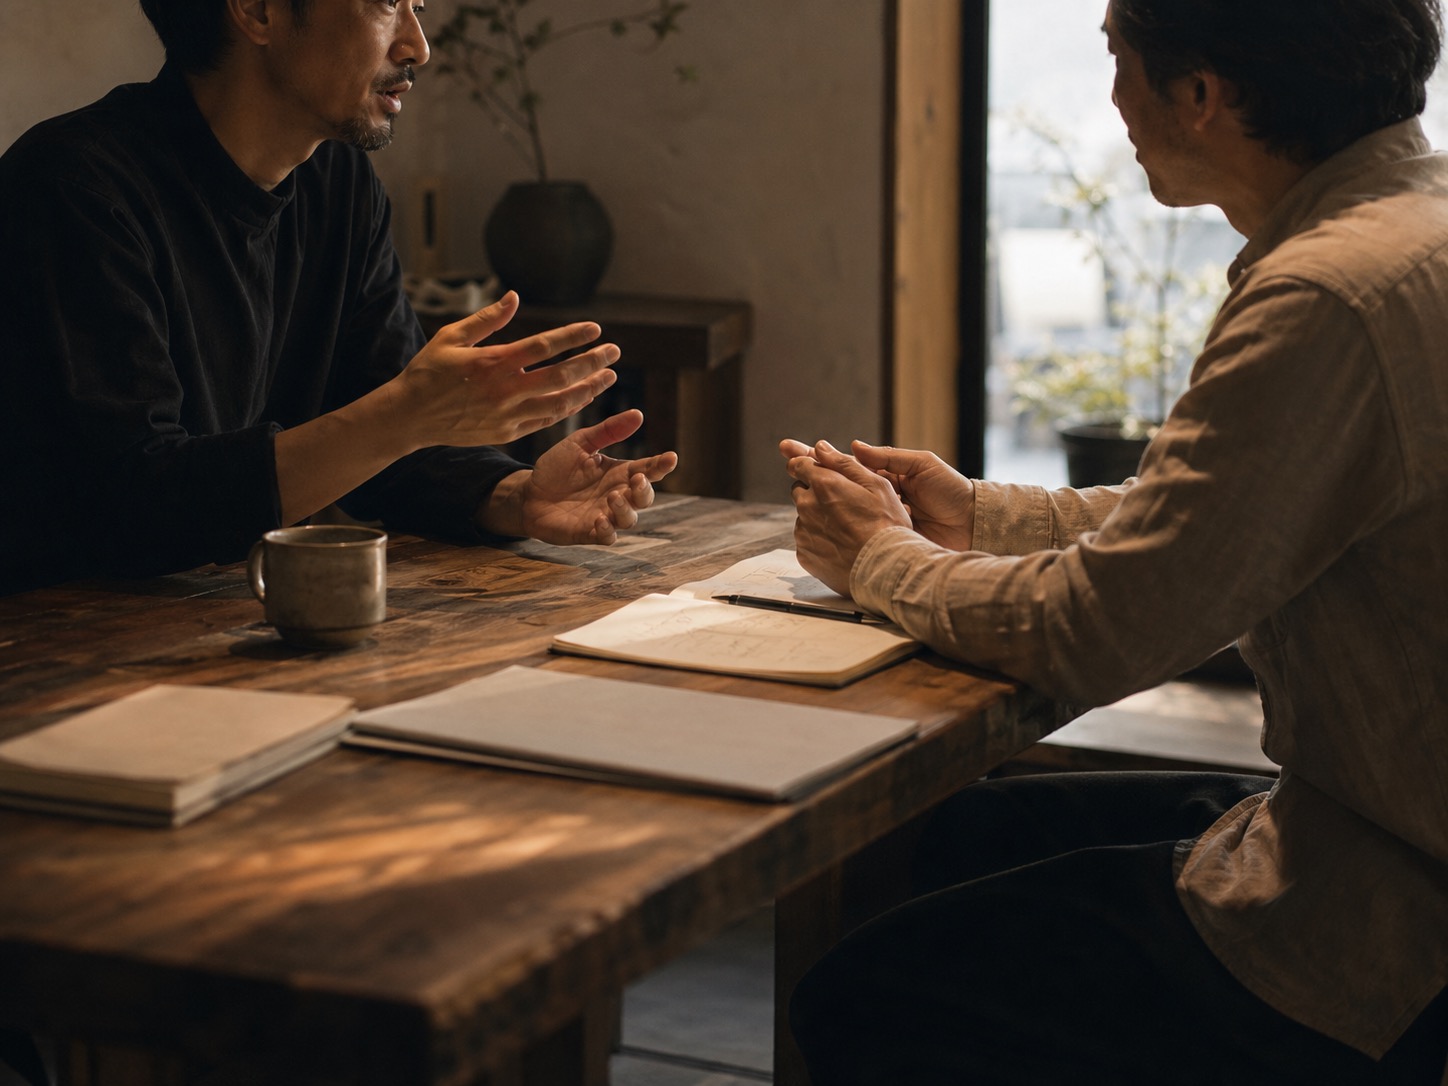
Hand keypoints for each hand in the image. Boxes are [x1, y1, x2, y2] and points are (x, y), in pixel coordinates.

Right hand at [387, 291, 621, 449]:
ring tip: (608, 377)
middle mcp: (504, 390)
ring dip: (588, 389)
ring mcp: (507, 415)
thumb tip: (514, 297)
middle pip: (561, 375)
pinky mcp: (507, 433)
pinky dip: (567, 409)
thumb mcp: (451, 337)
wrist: (410, 417)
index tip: (595, 329)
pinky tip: (582, 398)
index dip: (573, 337)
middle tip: (615, 352)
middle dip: (592, 363)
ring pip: (559, 403)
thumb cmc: (429, 371)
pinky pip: (545, 421)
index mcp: (492, 362)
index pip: (544, 346)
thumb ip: (487, 319)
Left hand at [486, 410, 678, 544]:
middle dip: (645, 490)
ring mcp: (605, 515)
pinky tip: (600, 519)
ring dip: (626, 509)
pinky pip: (607, 536)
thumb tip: (638, 414)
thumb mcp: (581, 444)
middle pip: (644, 497)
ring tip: (613, 497)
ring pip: (630, 519)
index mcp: (618, 472)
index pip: (647, 469)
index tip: (671, 457)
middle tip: (636, 479)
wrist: (528, 493)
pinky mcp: (589, 533)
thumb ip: (608, 431)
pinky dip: (608, 530)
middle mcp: (617, 495)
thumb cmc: (556, 469)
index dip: (661, 465)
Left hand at [780, 438, 912, 594]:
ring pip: (803, 517)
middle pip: (800, 491)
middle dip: (815, 493)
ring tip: (846, 530)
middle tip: (841, 505)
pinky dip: (818, 540)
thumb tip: (820, 447)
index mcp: (824, 485)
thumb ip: (844, 463)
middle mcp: (807, 506)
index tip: (816, 472)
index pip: (799, 464)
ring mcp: (803, 532)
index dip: (808, 466)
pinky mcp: (804, 554)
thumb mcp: (876, 485)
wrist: (885, 569)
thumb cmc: (886, 525)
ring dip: (817, 518)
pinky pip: (806, 541)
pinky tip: (840, 545)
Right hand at [780, 439, 974, 551]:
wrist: (971, 523)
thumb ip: (888, 457)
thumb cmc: (951, 490)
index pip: (846, 462)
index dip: (820, 455)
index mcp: (885, 475)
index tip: (794, 447)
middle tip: (785, 460)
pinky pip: (855, 531)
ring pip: (841, 507)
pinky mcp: (883, 536)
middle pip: (836, 483)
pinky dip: (836, 527)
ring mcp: (877, 517)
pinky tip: (816, 522)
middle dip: (809, 471)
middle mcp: (876, 495)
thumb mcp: (922, 465)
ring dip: (817, 498)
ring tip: (794, 486)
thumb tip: (853, 447)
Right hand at [851, 441, 974, 550]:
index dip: (845, 468)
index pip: (861, 470)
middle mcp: (886, 496)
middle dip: (854, 492)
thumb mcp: (921, 464)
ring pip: (865, 513)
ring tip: (878, 507)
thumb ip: (889, 456)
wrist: (971, 523)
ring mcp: (889, 518)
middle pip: (858, 493)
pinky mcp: (893, 537)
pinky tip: (881, 525)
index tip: (831, 467)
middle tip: (853, 491)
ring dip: (869, 510)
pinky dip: (877, 528)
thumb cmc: (951, 489)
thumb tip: (855, 445)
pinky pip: (877, 532)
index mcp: (891, 476)